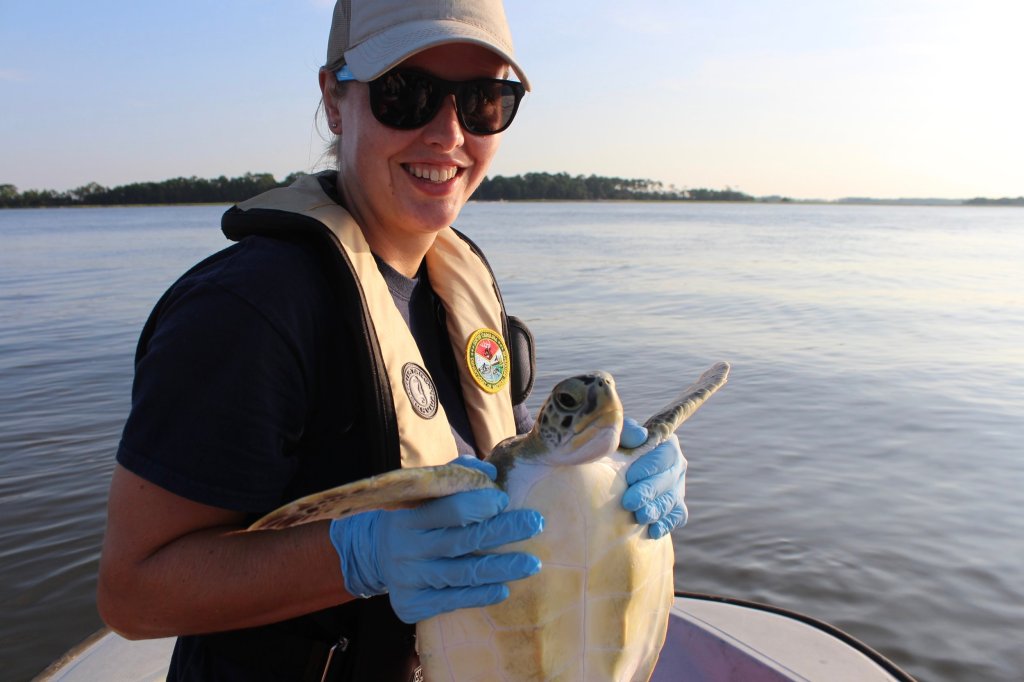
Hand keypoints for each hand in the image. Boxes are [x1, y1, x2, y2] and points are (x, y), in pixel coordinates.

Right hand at [328, 456, 543, 622]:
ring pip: (461, 574)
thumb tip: (490, 472)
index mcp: (409, 516)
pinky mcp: (411, 604)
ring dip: (501, 568)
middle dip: (502, 531)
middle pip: (461, 541)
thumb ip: (455, 476)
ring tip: (532, 564)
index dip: (478, 504)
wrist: (375, 554)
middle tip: (535, 523)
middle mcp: (406, 547)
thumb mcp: (425, 494)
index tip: (504, 500)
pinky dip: (479, 595)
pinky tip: (503, 589)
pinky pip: (451, 601)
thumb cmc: (416, 517)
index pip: (447, 509)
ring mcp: (408, 578)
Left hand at [620, 418, 687, 538]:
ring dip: (656, 510)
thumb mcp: (616, 436)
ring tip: (639, 517)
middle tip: (629, 502)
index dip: (648, 467)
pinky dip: (665, 524)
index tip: (629, 477)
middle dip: (648, 492)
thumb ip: (626, 430)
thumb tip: (640, 436)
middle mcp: (676, 465)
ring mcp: (678, 487)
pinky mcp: (675, 507)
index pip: (664, 455)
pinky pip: (676, 517)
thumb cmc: (613, 450)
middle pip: (668, 480)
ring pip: (672, 501)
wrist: (608, 474)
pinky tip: (652, 531)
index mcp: (666, 443)